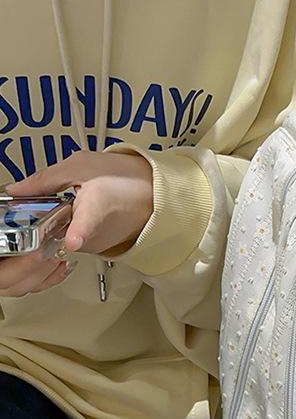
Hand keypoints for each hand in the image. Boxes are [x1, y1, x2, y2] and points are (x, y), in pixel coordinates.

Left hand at [5, 150, 153, 256]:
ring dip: (62, 222)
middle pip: (56, 231)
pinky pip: (75, 241)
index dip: (77, 233)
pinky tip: (86, 213)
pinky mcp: (98, 252)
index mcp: (96, 209)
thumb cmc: (126, 179)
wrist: (155, 196)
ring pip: (63, 237)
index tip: (73, 240)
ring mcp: (97, 246)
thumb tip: (17, 188)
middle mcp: (95, 235)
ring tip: (79, 203)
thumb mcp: (81, 166)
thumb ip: (45, 178)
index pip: (86, 227)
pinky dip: (74, 228)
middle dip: (50, 216)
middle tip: (62, 198)